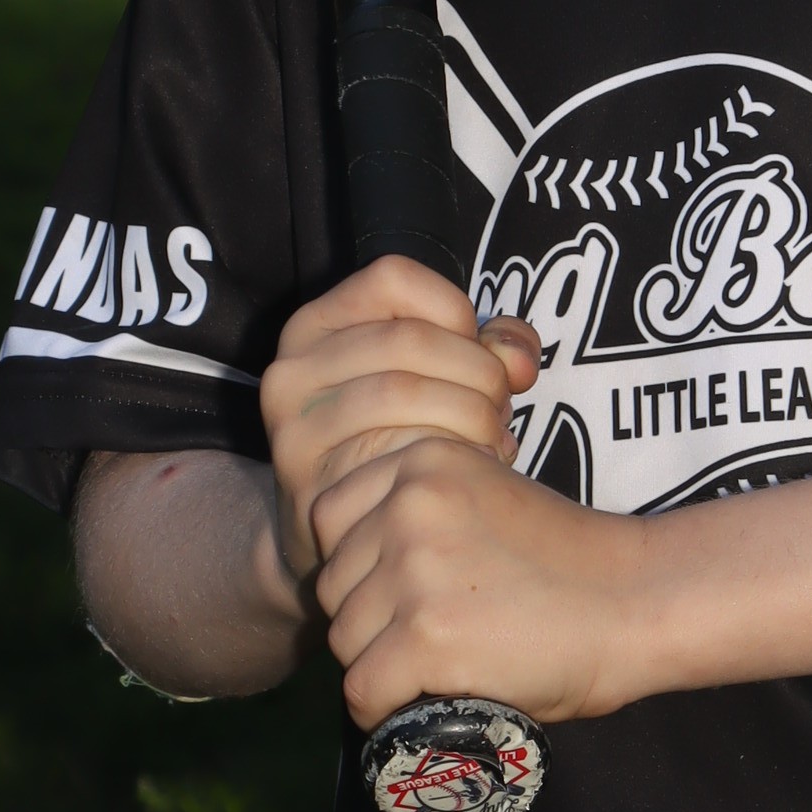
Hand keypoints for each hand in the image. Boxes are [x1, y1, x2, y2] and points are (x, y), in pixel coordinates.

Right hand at [258, 256, 536, 592]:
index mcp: (318, 325)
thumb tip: (518, 361)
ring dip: (469, 415)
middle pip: (408, 337)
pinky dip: (445, 457)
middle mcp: (292, 368)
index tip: (478, 350)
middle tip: (501, 408)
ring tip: (493, 441)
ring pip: (401, 390)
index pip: (392, 277)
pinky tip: (470, 474)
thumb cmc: (400, 440)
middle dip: (476, 371)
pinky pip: (388, 452)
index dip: (452, 307)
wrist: (341, 534)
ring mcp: (293, 426)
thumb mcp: (438, 378)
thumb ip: (490, 350)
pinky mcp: (309, 482)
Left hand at [311, 432, 655, 733]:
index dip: (359, 563)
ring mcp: (415, 571)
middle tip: (426, 638)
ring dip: (380, 664)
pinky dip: (384, 710)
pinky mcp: (426, 638)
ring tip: (437, 669)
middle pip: (333, 582)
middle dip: (368, 618)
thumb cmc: (571, 563)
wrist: (638, 601)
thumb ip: (421, 513)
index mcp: (422, 462)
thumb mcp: (487, 497)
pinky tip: (422, 705)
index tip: (401, 590)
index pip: (329, 516)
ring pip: (344, 638)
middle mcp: (409, 506)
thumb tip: (355, 570)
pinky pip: (363, 689)